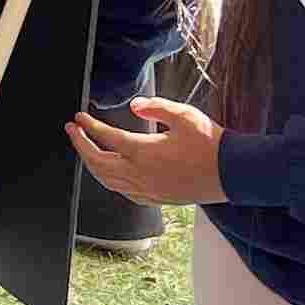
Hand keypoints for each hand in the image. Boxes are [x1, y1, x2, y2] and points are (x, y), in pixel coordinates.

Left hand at [65, 97, 228, 207]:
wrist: (232, 174)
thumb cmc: (211, 145)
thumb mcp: (185, 116)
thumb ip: (157, 107)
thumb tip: (134, 105)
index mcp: (144, 152)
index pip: (106, 138)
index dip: (89, 127)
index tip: (79, 118)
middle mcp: (140, 174)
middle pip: (97, 162)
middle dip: (80, 146)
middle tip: (72, 131)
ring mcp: (146, 190)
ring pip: (106, 181)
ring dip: (91, 164)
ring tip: (85, 150)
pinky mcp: (154, 199)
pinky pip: (121, 192)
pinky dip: (108, 181)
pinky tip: (109, 174)